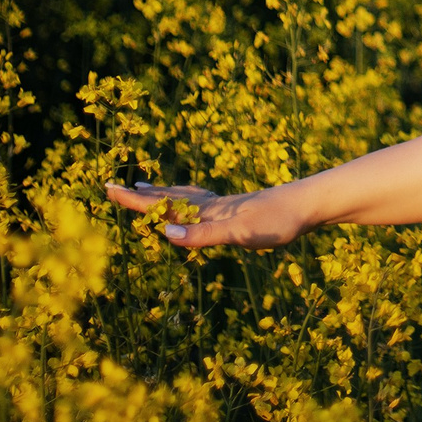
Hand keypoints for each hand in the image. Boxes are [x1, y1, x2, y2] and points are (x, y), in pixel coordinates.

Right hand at [106, 179, 314, 250]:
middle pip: (171, 196)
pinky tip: (200, 204)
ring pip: (188, 197)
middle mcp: (215, 204)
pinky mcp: (243, 209)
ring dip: (165, 194)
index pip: (164, 204)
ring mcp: (229, 205)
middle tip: (119, 186)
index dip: (135, 200)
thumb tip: (165, 233)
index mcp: (208, 210)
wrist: (313, 204)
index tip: (108, 188)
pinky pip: (206, 202)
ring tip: (150, 188)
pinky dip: (191, 200)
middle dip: (144, 194)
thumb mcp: (241, 233)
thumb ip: (204, 234)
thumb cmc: (280, 221)